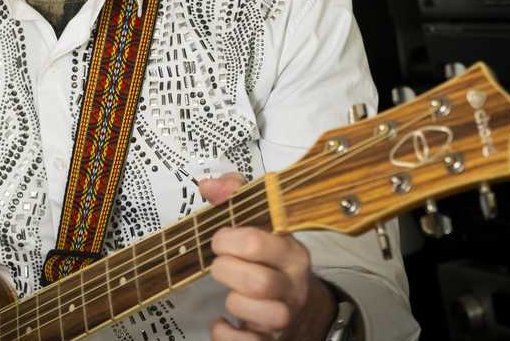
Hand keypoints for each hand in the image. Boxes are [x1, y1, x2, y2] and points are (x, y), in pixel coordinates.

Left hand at [199, 173, 337, 339]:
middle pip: (259, 282)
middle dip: (227, 271)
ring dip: (235, 303)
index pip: (257, 242)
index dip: (227, 240)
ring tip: (230, 293)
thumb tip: (207, 184)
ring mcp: (287, 316)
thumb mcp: (262, 222)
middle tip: (220, 265)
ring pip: (265, 315)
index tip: (219, 239)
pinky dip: (227, 336)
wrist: (301, 306)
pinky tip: (222, 322)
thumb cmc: (272, 258)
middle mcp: (294, 284)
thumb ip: (236, 196)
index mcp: (291, 251)